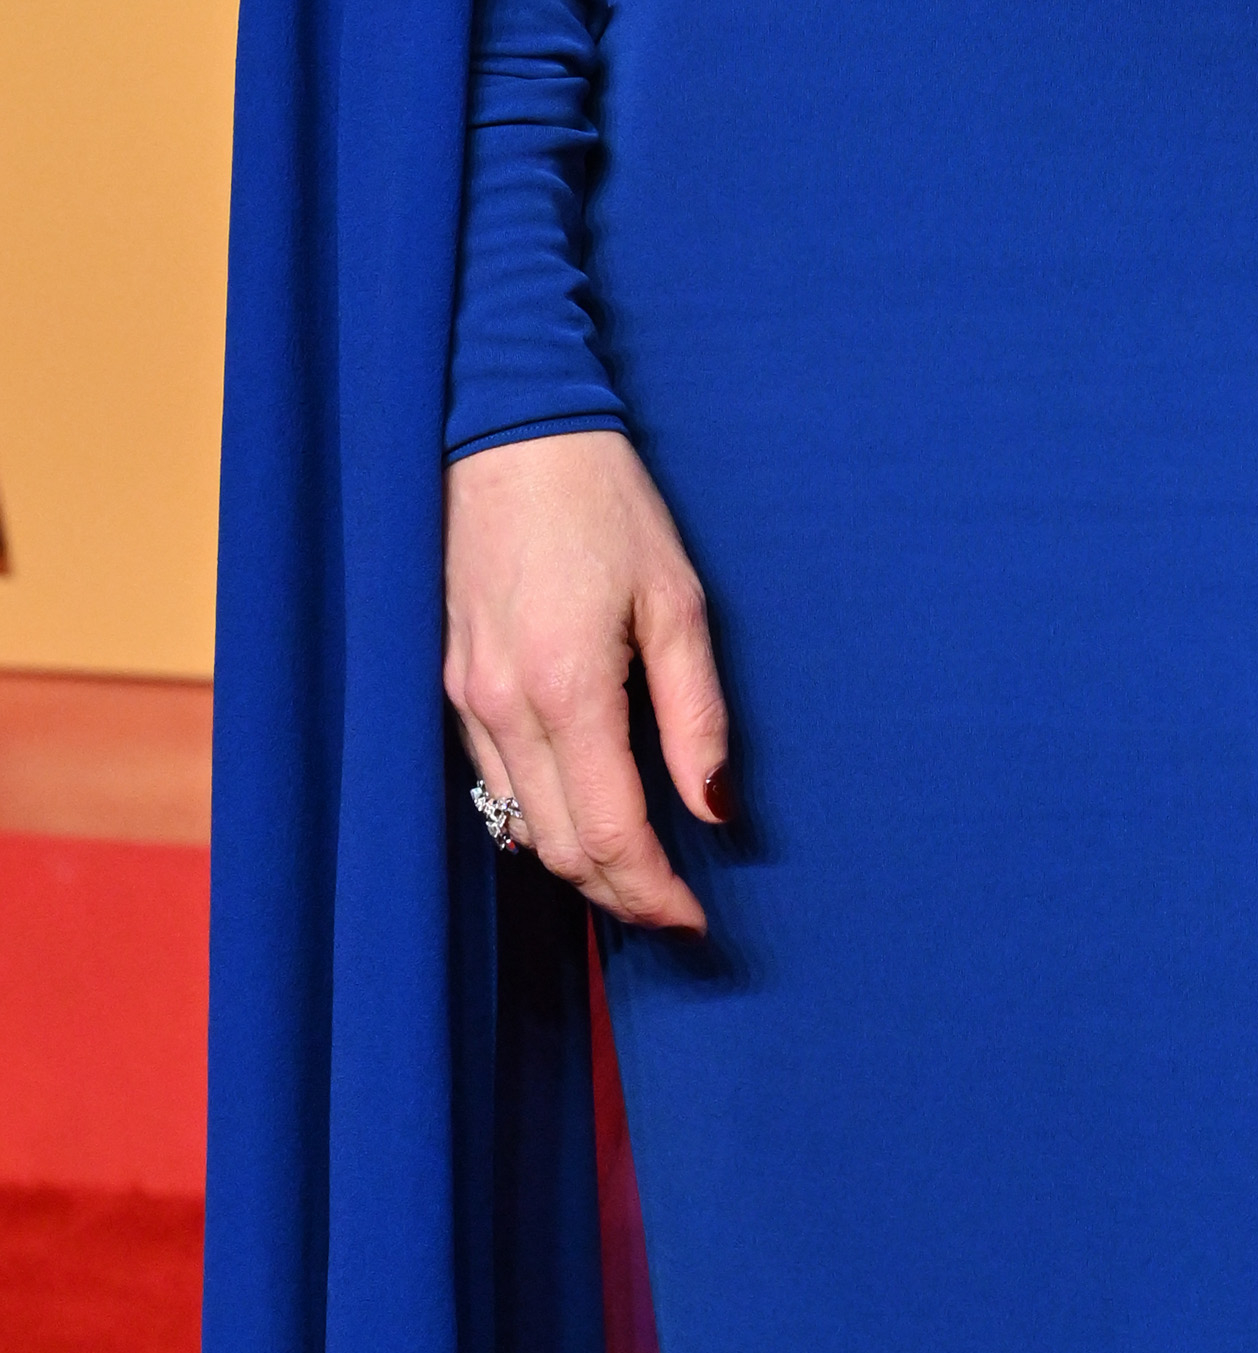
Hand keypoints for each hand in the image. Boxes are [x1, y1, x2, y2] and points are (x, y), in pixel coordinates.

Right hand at [443, 428, 729, 929]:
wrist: (506, 432)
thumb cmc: (605, 502)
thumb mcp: (677, 596)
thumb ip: (696, 711)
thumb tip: (715, 807)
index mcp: (568, 690)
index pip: (611, 837)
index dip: (654, 894)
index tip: (697, 920)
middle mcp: (502, 709)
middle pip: (558, 850)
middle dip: (619, 894)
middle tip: (675, 908)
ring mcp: (463, 700)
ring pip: (517, 825)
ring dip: (577, 863)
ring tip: (638, 871)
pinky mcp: (447, 685)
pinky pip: (489, 782)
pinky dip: (536, 816)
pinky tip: (580, 809)